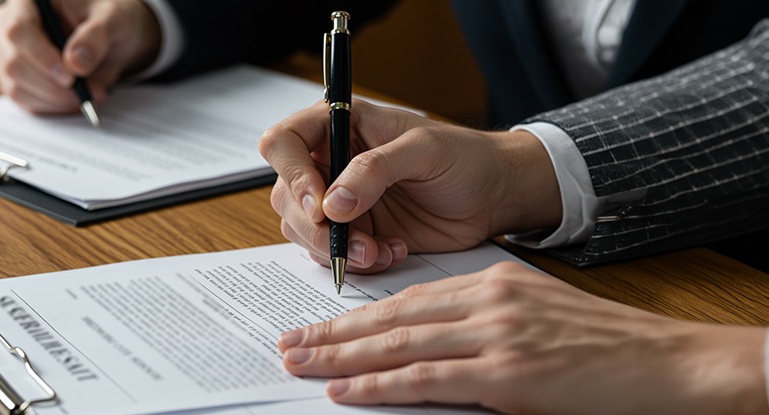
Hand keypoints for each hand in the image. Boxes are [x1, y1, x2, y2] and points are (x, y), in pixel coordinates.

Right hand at [0, 0, 160, 112]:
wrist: (110, 39)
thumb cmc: (107, 21)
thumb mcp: (113, 21)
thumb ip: (96, 36)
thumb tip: (75, 62)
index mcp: (29, 1)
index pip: (18, 29)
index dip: (41, 56)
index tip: (69, 77)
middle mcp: (10, 25)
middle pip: (14, 62)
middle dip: (53, 86)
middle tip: (89, 92)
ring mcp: (8, 53)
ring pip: (16, 86)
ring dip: (56, 99)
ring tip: (89, 94)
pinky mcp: (14, 78)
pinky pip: (24, 100)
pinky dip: (52, 107)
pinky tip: (74, 99)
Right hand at [258, 99, 561, 273]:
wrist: (495, 196)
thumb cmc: (466, 157)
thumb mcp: (424, 150)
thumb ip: (375, 170)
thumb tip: (333, 203)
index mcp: (340, 126)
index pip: (283, 142)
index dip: (291, 173)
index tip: (319, 203)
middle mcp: (330, 163)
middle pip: (286, 195)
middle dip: (315, 225)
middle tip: (350, 237)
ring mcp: (340, 202)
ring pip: (303, 230)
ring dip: (336, 248)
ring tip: (378, 249)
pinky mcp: (355, 233)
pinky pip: (330, 254)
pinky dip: (355, 261)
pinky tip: (391, 251)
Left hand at [277, 262, 768, 413]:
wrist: (663, 361)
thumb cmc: (601, 344)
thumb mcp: (533, 314)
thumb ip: (479, 320)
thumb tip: (425, 343)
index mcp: (491, 281)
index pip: (407, 298)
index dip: (358, 314)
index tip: (322, 324)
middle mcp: (486, 300)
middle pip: (391, 316)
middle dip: (334, 332)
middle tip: (290, 342)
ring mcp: (495, 335)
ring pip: (398, 344)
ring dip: (342, 357)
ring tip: (301, 364)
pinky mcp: (507, 372)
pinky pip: (427, 378)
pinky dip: (381, 385)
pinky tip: (347, 390)